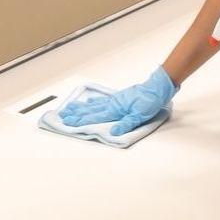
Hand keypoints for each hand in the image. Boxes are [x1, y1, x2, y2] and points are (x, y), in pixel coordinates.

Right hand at [59, 66, 178, 136]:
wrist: (157, 88)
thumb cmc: (150, 101)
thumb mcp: (141, 115)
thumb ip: (127, 124)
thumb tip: (114, 132)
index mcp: (116, 109)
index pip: (95, 117)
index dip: (81, 121)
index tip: (68, 123)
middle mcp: (112, 104)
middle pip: (90, 110)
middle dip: (76, 114)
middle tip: (63, 116)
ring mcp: (114, 100)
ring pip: (94, 105)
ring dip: (81, 107)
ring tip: (70, 107)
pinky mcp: (118, 98)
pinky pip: (101, 101)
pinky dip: (93, 102)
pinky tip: (89, 101)